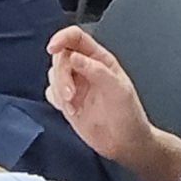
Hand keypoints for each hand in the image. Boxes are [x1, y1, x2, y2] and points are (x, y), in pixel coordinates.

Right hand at [43, 25, 180, 180]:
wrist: (125, 143)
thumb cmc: (128, 115)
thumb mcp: (118, 89)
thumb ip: (96, 70)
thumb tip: (74, 57)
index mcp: (100, 59)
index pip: (76, 37)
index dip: (62, 38)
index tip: (53, 48)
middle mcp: (85, 68)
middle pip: (60, 56)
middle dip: (61, 74)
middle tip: (70, 95)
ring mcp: (75, 84)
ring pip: (53, 74)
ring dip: (59, 89)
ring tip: (73, 107)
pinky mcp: (67, 101)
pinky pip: (51, 92)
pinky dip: (56, 100)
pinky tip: (71, 111)